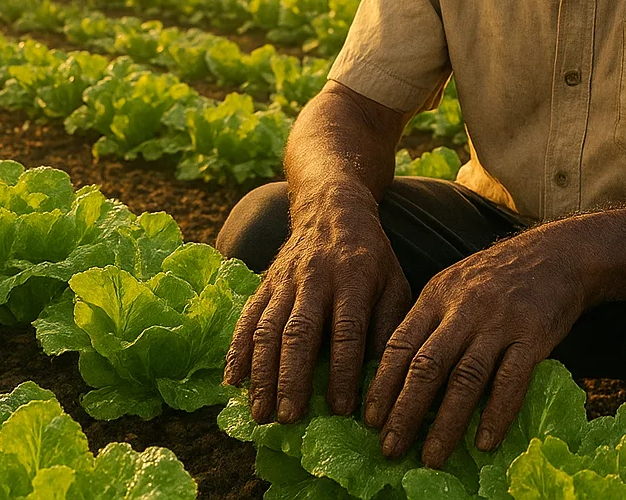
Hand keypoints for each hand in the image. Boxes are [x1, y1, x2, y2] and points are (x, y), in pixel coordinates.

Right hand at [225, 188, 411, 425]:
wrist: (332, 207)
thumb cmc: (371, 254)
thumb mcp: (395, 281)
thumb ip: (388, 323)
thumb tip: (382, 373)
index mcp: (354, 279)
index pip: (347, 330)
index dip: (343, 370)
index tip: (340, 408)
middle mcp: (316, 279)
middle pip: (300, 332)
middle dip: (292, 378)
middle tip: (288, 418)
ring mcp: (285, 281)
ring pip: (269, 328)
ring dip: (261, 372)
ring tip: (258, 411)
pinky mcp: (265, 282)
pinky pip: (248, 317)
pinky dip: (237, 349)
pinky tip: (231, 379)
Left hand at [363, 224, 585, 467]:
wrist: (558, 254)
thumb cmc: (499, 276)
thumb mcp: (454, 285)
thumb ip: (430, 321)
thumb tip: (400, 373)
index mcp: (437, 296)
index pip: (400, 344)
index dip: (382, 384)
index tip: (368, 419)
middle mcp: (463, 309)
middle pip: (426, 366)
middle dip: (404, 412)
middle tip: (389, 448)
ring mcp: (498, 323)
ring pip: (465, 379)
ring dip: (445, 423)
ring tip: (432, 456)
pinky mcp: (532, 336)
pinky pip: (510, 381)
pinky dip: (495, 414)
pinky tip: (484, 441)